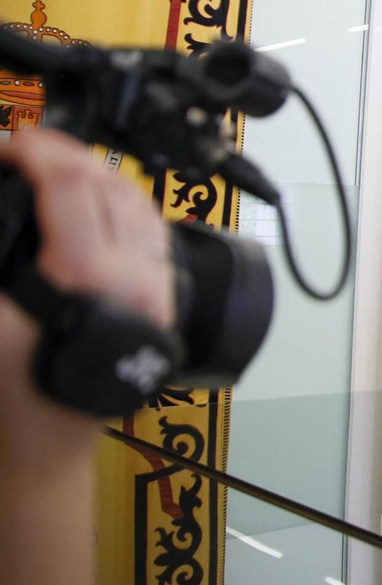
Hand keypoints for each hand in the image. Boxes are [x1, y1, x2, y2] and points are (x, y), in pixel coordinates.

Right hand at [0, 129, 175, 459]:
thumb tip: (2, 197)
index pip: (71, 183)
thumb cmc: (11, 390)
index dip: (34, 149)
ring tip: (58, 164)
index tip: (9, 143)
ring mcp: (156, 287)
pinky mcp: (162, 298)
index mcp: (91, 274)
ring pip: (139, 202)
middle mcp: (137, 276)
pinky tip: (99, 198)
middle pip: (110, 183)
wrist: (46, 442)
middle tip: (26, 147)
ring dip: (99, 173)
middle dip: (64, 153)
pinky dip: (125, 202)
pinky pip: (153, 231)